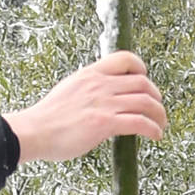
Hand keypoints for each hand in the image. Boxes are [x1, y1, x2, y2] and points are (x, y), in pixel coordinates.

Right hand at [5, 51, 168, 163]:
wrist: (34, 131)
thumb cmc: (48, 118)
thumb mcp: (69, 90)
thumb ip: (88, 89)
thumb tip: (101, 96)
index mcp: (90, 74)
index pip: (124, 59)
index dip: (141, 68)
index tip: (145, 80)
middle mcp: (100, 85)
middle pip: (142, 82)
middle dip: (155, 96)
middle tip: (156, 108)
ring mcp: (103, 103)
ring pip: (146, 102)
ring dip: (159, 114)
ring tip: (161, 124)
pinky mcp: (105, 123)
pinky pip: (140, 122)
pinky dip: (153, 128)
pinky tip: (155, 135)